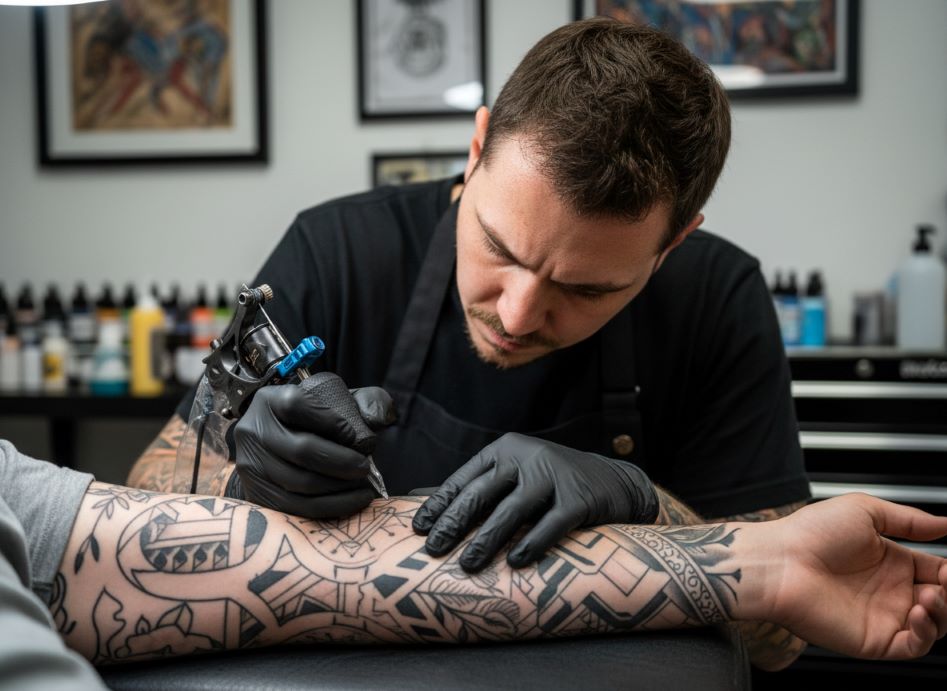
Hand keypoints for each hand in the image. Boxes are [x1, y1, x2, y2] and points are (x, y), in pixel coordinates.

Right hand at [230, 375, 395, 517]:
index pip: (296, 405)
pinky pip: (295, 507)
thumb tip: (375, 419)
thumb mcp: (338, 401)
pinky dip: (329, 507)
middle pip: (301, 449)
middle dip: (341, 461)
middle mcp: (253, 431)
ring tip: (362, 485)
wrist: (281, 447)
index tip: (354, 435)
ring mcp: (250, 465)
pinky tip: (352, 500)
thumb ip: (366, 400)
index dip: (330, 421)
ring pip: (299, 482)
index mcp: (270, 401)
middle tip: (364, 467)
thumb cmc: (317, 423)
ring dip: (338, 487)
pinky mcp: (256, 494)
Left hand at [412, 432, 658, 571]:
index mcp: (505, 450)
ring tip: (468, 564)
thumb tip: (416, 496)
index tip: (419, 530)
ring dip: (487, 540)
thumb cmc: (552, 483)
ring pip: (513, 510)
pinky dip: (533, 543)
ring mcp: (555, 475)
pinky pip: (552, 523)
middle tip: (434, 549)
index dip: (440, 504)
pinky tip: (516, 563)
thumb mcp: (513, 475)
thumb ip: (472, 485)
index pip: (464, 478)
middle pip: (483, 493)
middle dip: (455, 524)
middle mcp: (527, 457)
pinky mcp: (580, 497)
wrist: (614, 482)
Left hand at [772, 494, 946, 659]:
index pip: (937, 571)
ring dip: (945, 611)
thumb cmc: (810, 533)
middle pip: (941, 600)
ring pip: (935, 625)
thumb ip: (909, 520)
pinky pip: (914, 646)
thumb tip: (945, 523)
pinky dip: (927, 633)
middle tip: (946, 581)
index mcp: (890, 561)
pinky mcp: (874, 640)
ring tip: (932, 594)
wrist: (779, 561)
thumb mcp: (865, 511)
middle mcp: (889, 591)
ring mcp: (882, 616)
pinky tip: (919, 611)